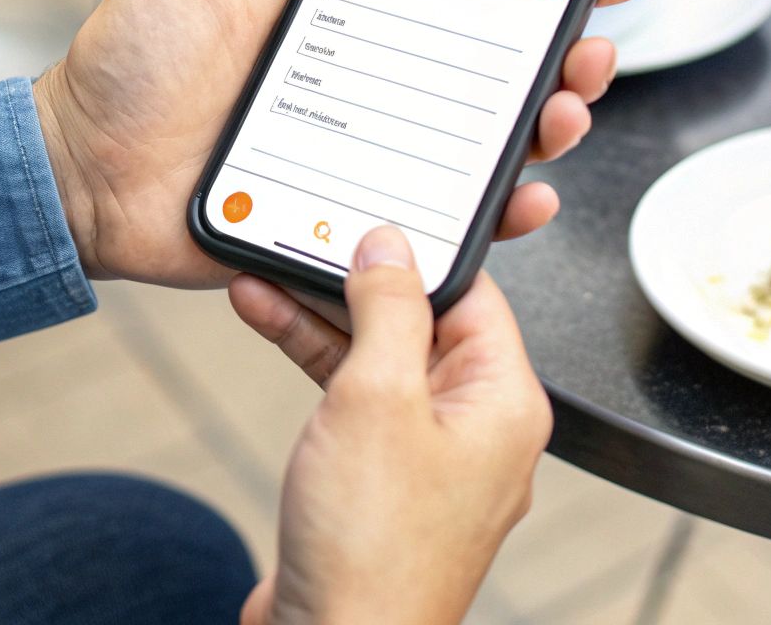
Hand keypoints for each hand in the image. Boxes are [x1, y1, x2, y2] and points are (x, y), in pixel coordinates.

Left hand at [34, 0, 652, 285]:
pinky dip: (497, 210)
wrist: (77, 177)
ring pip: (487, 137)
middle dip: (567, 48)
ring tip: (566, 107)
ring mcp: (371, 145)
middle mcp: (371, 75)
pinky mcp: (355, 210)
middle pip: (496, 61)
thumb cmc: (126, 63)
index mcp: (344, 8)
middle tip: (595, 41)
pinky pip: (443, 213)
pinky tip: (526, 195)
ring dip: (548, 121)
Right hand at [231, 227, 549, 624]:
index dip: (420, 252)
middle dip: (358, 283)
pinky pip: (358, 405)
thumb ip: (388, 313)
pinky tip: (273, 326)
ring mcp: (429, 461)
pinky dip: (318, 366)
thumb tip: (392, 250)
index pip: (474, 295)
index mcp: (504, 403)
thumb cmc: (372, 550)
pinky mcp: (383, 486)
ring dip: (325, 319)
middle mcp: (477, 431)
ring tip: (266, 272)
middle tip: (307, 237)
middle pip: (423, 325)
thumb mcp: (377, 398)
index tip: (371, 220)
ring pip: (382, 363)